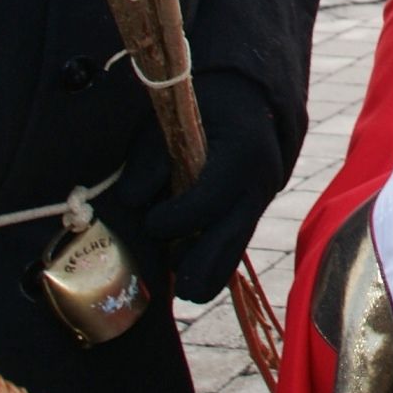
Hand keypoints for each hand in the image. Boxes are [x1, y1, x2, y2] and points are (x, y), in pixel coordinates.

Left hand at [144, 77, 285, 303]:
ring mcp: (260, 198)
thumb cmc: (201, 109)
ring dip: (212, 270)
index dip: (177, 219)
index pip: (209, 200)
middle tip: (181, 292)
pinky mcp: (253, 209)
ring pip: (238, 246)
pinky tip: (196, 275)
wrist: (248, 99)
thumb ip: (149, 161)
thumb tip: (131, 201)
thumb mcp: (170, 123)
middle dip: (206, 267)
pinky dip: (217, 259)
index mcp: (240, 153)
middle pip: (233, 235)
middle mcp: (258, 181)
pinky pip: (237, 241)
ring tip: (186, 289)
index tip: (150, 223)